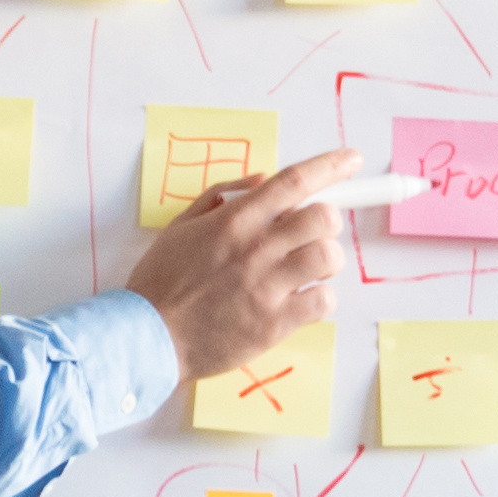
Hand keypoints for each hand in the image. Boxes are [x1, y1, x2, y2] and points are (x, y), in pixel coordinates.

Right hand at [130, 148, 359, 382]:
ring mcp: (266, 288)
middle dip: (326, 221)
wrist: (146, 336)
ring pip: (328, 257)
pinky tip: (300, 300)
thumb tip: (262, 180)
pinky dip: (319, 298)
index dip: (329, 166)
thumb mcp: (181, 226)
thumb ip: (221, 197)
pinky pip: (323, 301)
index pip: (292, 182)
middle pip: (322, 217)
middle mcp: (254, 250)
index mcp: (233, 222)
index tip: (351, 159)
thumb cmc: (161, 282)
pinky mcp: (273, 325)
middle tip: (310, 234)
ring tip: (308, 269)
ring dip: (326, 260)